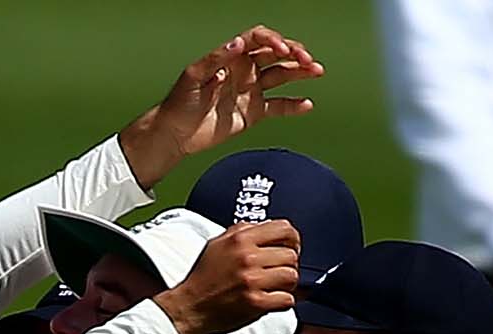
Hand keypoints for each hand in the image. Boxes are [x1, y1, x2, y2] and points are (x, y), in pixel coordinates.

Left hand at [120, 27, 322, 187]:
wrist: (175, 134)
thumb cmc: (179, 102)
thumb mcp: (194, 76)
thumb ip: (216, 59)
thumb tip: (237, 43)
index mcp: (231, 58)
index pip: (258, 40)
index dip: (272, 40)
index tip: (283, 49)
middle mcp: (244, 71)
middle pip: (276, 55)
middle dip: (294, 54)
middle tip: (308, 60)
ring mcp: (251, 91)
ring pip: (282, 76)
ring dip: (300, 73)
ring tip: (316, 71)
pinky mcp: (254, 112)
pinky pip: (279, 106)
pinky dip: (294, 105)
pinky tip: (306, 103)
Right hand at [157, 219, 299, 333]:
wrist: (189, 306)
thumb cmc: (203, 278)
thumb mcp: (218, 244)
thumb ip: (242, 231)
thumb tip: (266, 227)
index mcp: (240, 240)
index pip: (284, 229)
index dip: (292, 239)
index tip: (290, 247)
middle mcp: (247, 258)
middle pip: (291, 255)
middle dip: (288, 265)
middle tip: (279, 272)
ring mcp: (252, 281)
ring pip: (292, 277)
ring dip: (287, 284)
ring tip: (275, 286)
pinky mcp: (255, 303)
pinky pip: (286, 300)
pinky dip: (282, 302)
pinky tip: (271, 300)